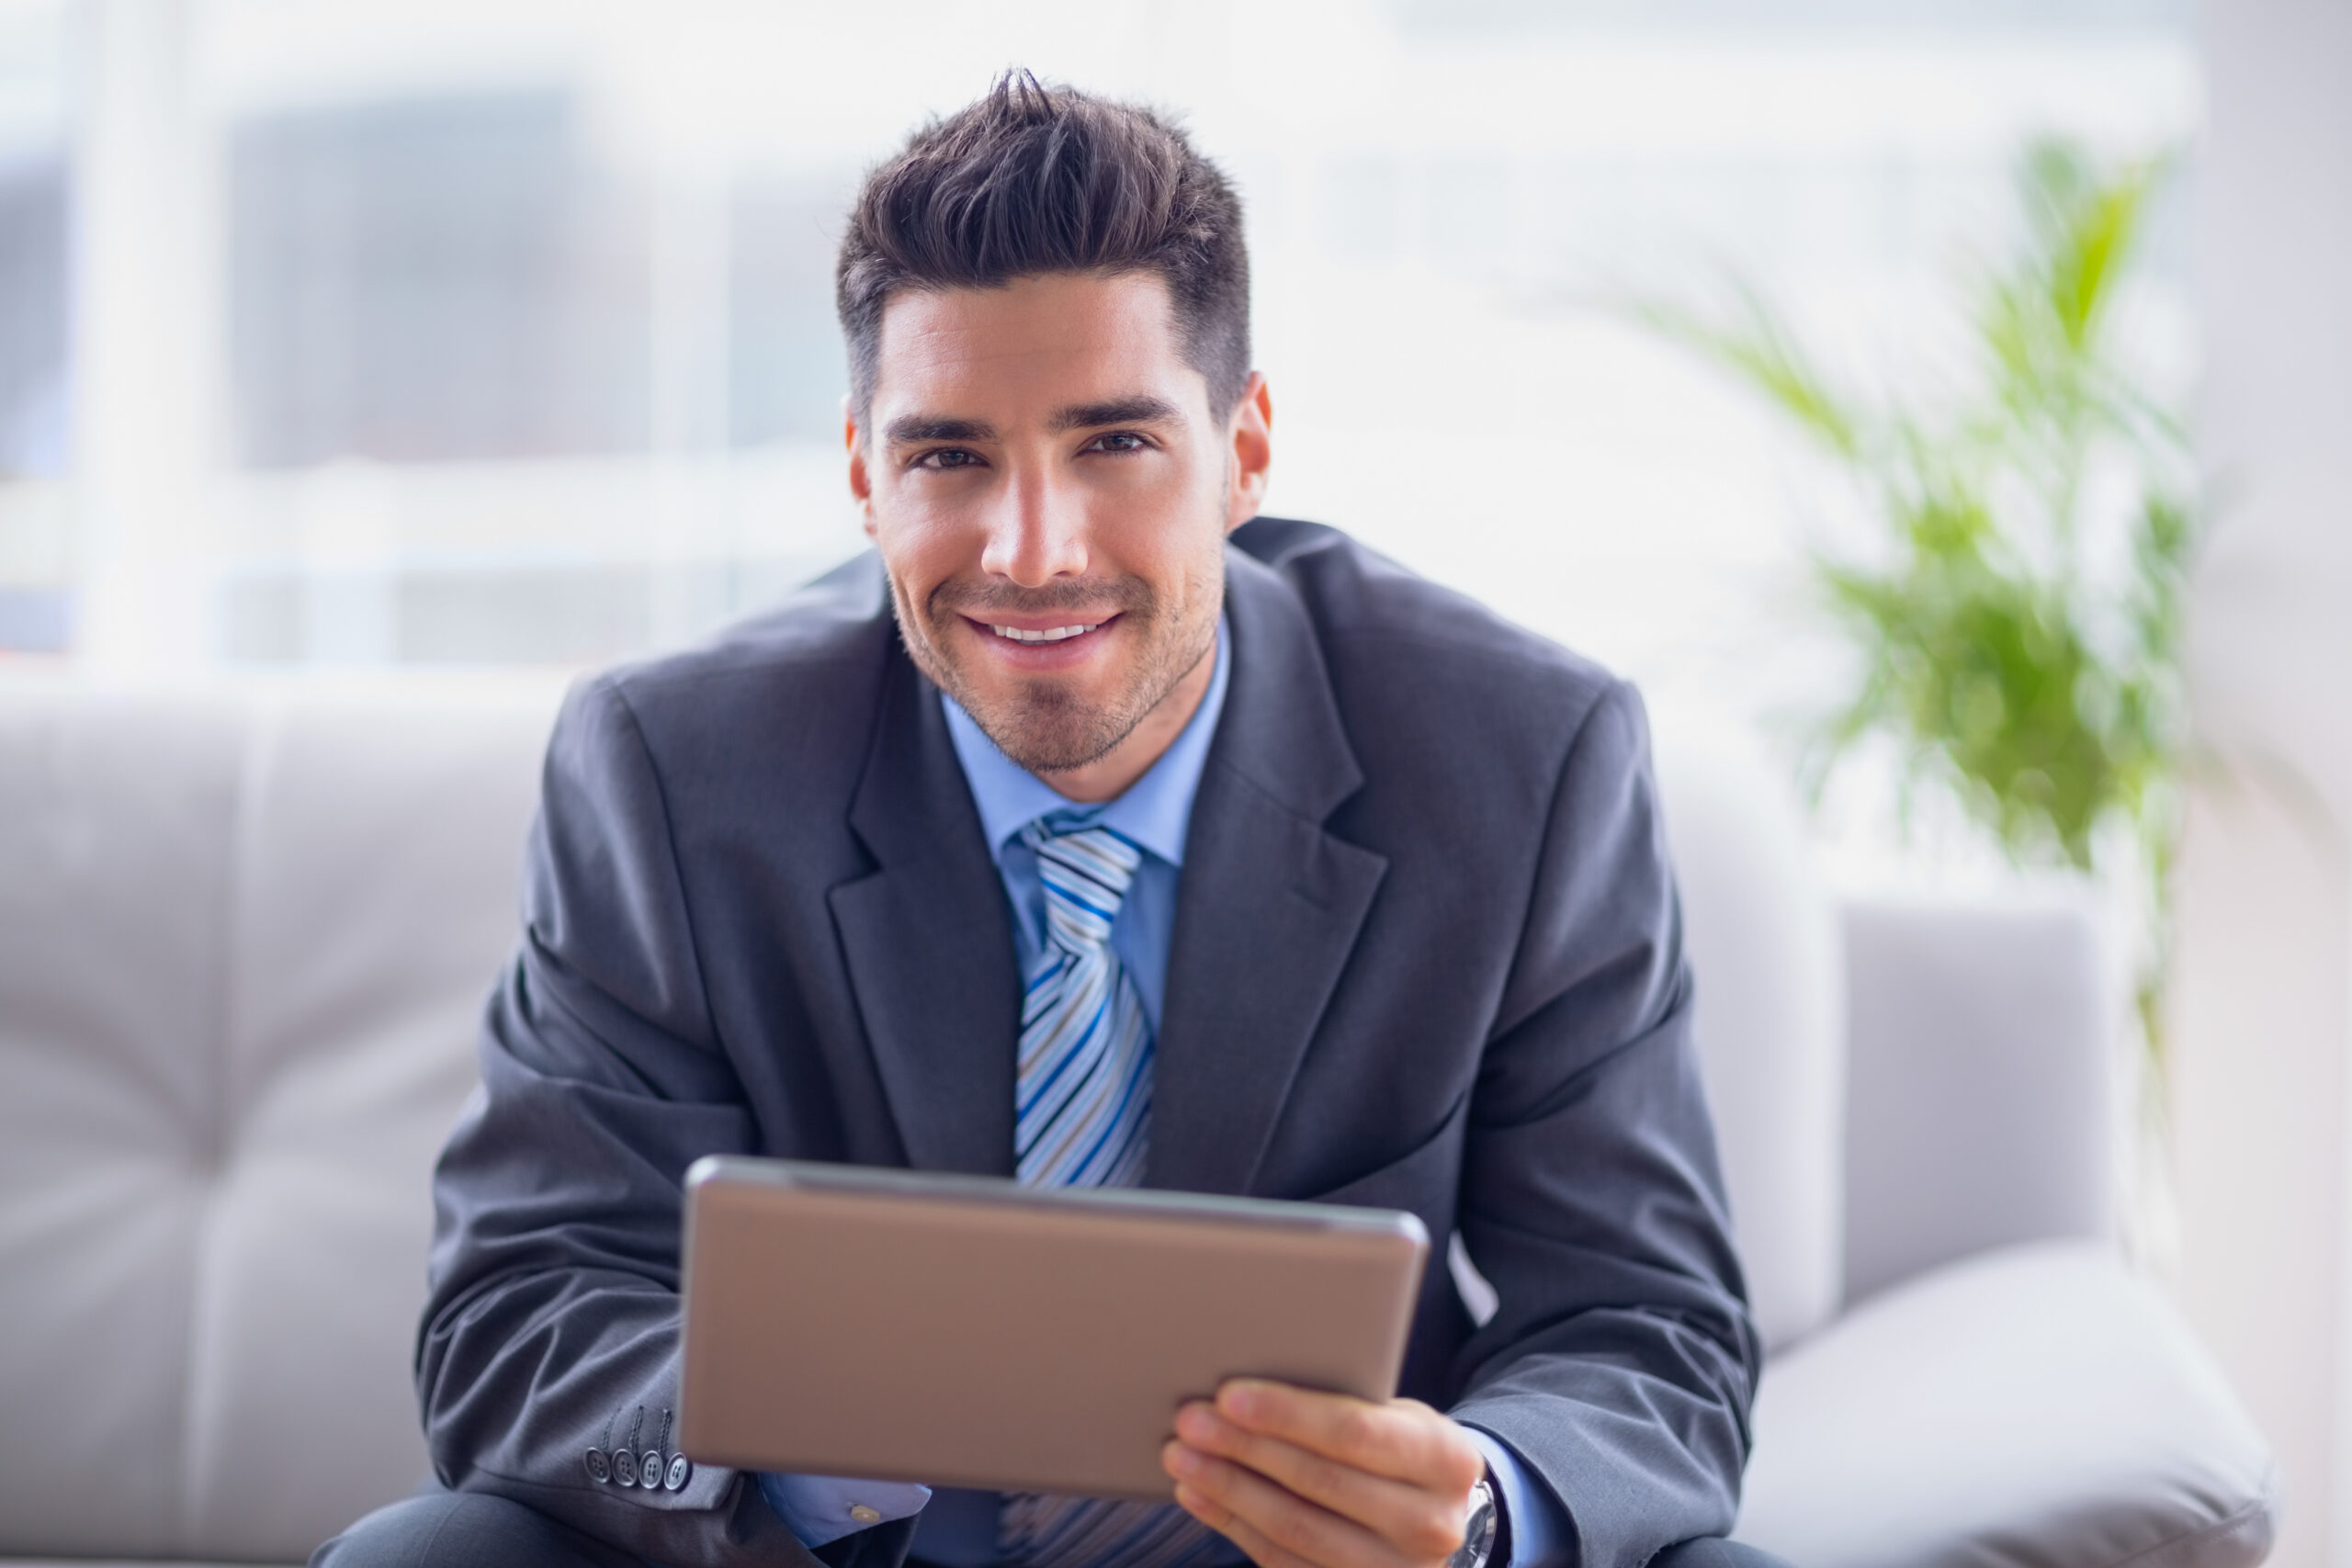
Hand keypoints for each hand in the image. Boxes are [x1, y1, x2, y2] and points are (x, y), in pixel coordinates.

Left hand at [1161, 1378, 1487, 1567]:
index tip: (1228, 1394)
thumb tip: (1247, 1390)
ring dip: (1228, 1489)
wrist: (1444, 1514)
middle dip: (1245, 1448)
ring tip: (1182, 1455)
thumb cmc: (1403, 1448)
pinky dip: (1233, 1524)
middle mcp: (1430, 1524)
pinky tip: (1198, 1494)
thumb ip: (1347, 1405)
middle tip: (1190, 1420)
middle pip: (1319, 1483)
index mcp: (1446, 1460)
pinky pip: (1282, 1561)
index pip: (1356, 1433)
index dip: (1288, 1414)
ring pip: (1295, 1528)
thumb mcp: (1400, 1416)